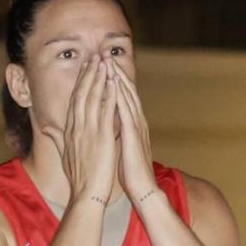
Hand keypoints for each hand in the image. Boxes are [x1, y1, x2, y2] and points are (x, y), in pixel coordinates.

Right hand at [54, 57, 118, 210]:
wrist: (86, 195)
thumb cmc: (79, 180)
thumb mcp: (64, 156)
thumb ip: (58, 139)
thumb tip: (48, 129)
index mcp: (70, 131)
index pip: (74, 101)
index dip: (80, 83)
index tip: (85, 68)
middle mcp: (76, 127)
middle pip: (81, 94)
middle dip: (89, 73)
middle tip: (95, 56)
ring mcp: (88, 131)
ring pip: (93, 98)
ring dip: (99, 78)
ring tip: (104, 61)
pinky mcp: (101, 137)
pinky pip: (105, 111)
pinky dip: (109, 95)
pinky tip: (113, 82)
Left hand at [112, 63, 161, 205]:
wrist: (143, 190)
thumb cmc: (130, 173)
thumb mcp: (121, 149)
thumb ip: (116, 135)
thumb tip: (108, 129)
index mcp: (132, 125)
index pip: (121, 98)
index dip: (112, 81)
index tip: (102, 67)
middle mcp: (136, 122)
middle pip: (125, 91)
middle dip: (115, 72)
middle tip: (104, 55)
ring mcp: (137, 126)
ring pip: (126, 96)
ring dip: (117, 77)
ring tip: (108, 61)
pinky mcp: (134, 134)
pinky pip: (126, 110)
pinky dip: (120, 94)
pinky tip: (113, 83)